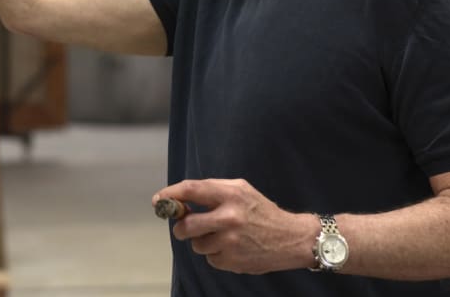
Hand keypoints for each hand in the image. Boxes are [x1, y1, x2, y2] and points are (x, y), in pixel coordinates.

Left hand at [153, 178, 317, 274]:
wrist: (291, 238)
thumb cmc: (261, 211)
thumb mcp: (241, 190)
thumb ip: (211, 191)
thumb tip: (179, 199)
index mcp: (230, 194)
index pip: (191, 190)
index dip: (170, 194)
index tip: (158, 201)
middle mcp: (229, 217)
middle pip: (186, 225)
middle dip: (181, 228)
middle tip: (185, 227)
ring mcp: (230, 241)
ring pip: (196, 244)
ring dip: (202, 241)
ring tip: (222, 237)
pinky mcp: (232, 260)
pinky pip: (209, 259)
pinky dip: (216, 254)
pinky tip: (232, 248)